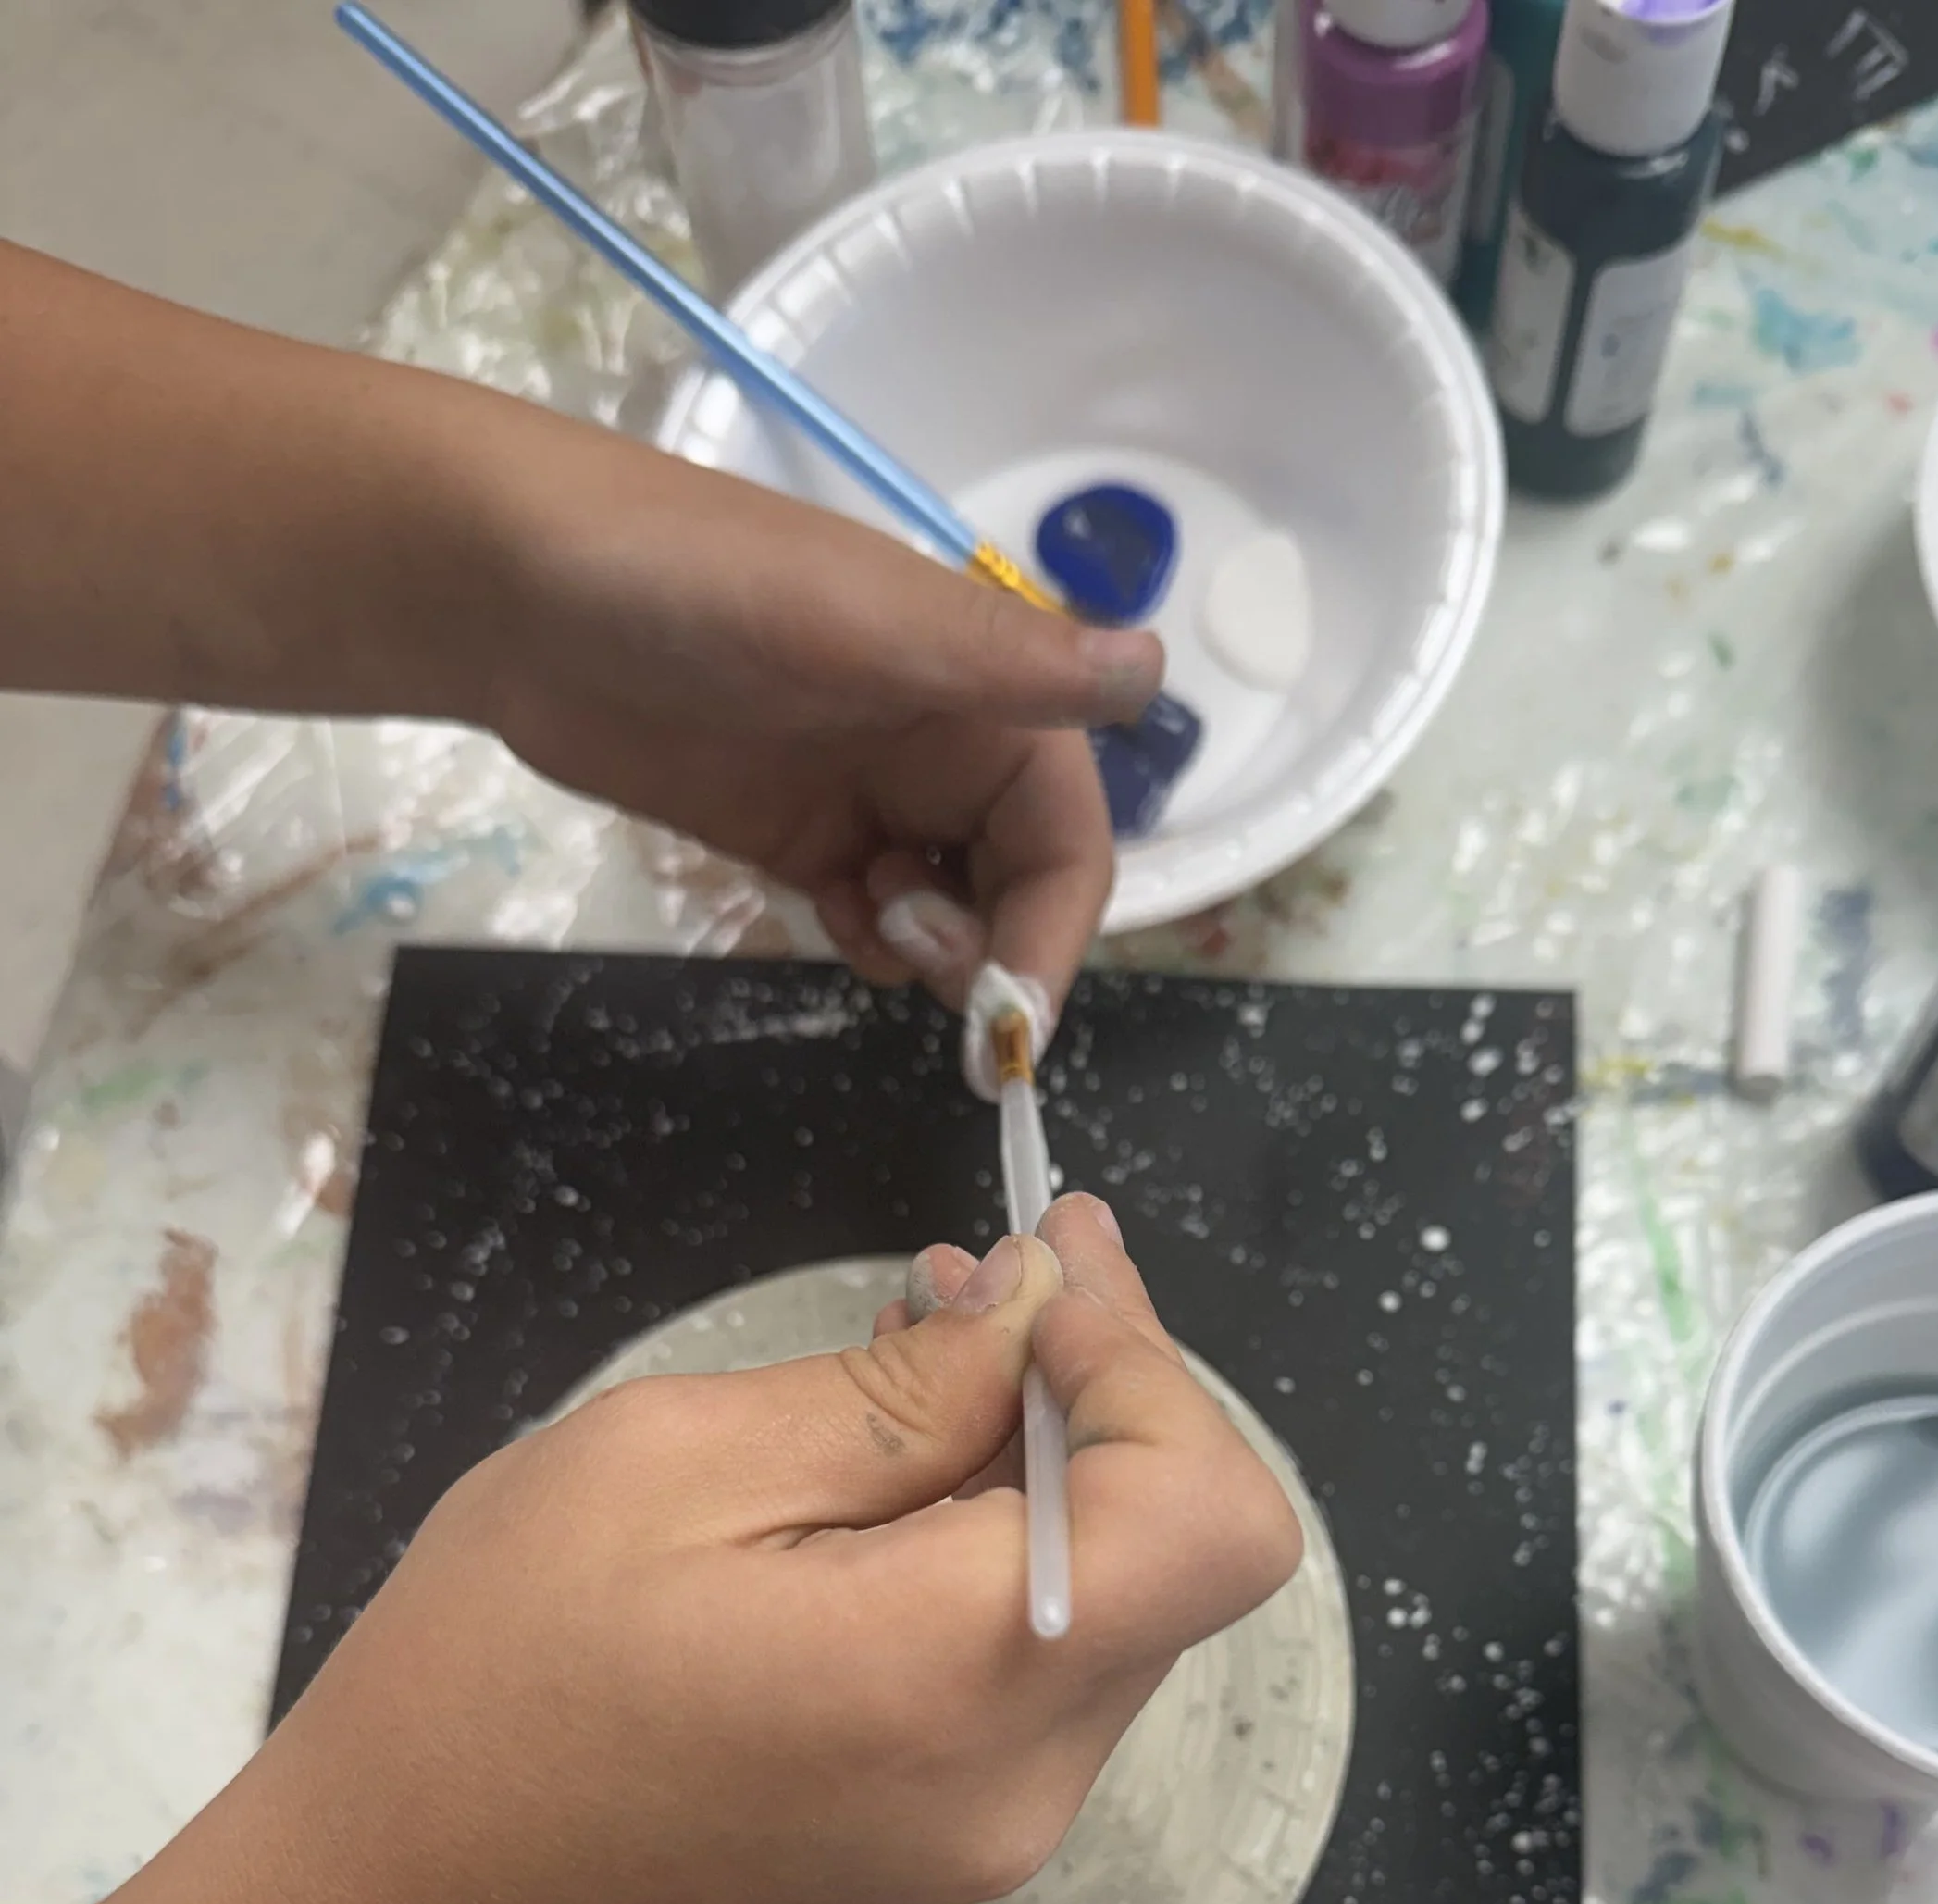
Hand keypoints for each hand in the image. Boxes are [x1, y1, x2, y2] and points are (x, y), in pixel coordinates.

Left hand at [0, 248, 1160, 1026]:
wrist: (514, 589)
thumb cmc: (694, 584)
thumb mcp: (862, 625)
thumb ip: (1005, 666)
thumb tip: (1154, 671)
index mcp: (981, 686)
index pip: (1068, 837)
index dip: (1059, 930)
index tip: (1015, 1017)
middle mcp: (941, 740)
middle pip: (1019, 885)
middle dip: (994, 950)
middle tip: (915, 963)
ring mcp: (865, 790)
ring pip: (949, 912)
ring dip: (927, 951)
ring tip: (858, 917)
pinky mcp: (793, 831)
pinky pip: (868, 915)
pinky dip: (865, 941)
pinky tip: (826, 918)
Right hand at [0, 1199, 1298, 1903]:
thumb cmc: (491, 1680)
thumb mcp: (668, 1469)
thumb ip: (890, 1395)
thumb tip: (1040, 1315)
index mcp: (953, 1679)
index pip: (1211, 1516)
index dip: (1153, 1370)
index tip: (1041, 1276)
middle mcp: (1022, 1779)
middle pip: (1187, 1554)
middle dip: (1117, 1388)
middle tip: (1001, 1262)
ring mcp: (1001, 1829)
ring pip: (1129, 1601)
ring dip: (1064, 1457)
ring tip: (935, 1340)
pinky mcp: (961, 1842)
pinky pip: (1052, 1661)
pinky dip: (1016, 1544)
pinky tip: (908, 1468)